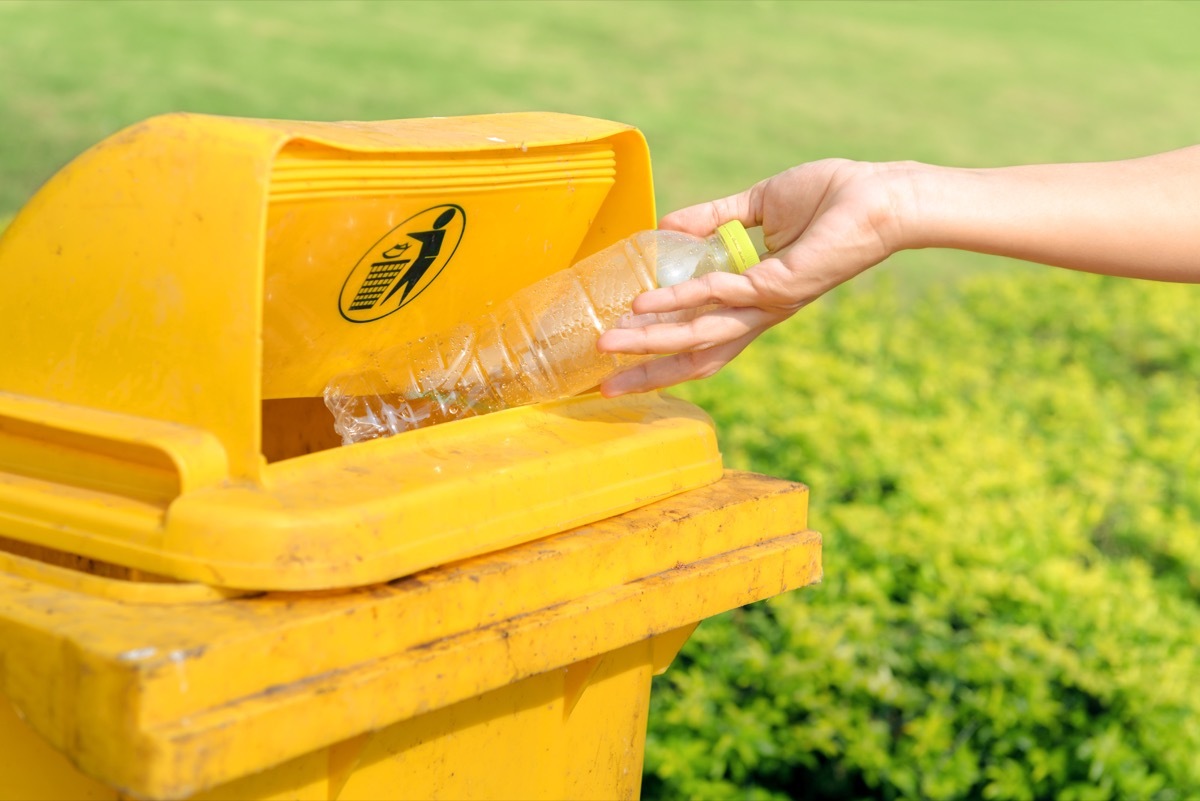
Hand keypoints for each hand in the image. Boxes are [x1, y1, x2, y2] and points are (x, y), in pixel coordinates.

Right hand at [597, 159, 919, 395]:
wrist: (881, 195)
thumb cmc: (831, 197)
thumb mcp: (758, 205)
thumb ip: (712, 218)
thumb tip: (665, 226)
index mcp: (755, 299)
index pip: (702, 339)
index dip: (663, 355)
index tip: (622, 365)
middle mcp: (760, 312)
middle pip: (697, 355)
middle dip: (650, 371)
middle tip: (604, 385)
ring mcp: (770, 304)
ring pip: (702, 334)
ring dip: (653, 342)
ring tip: (611, 341)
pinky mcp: (780, 286)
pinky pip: (721, 294)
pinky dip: (682, 299)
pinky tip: (646, 302)